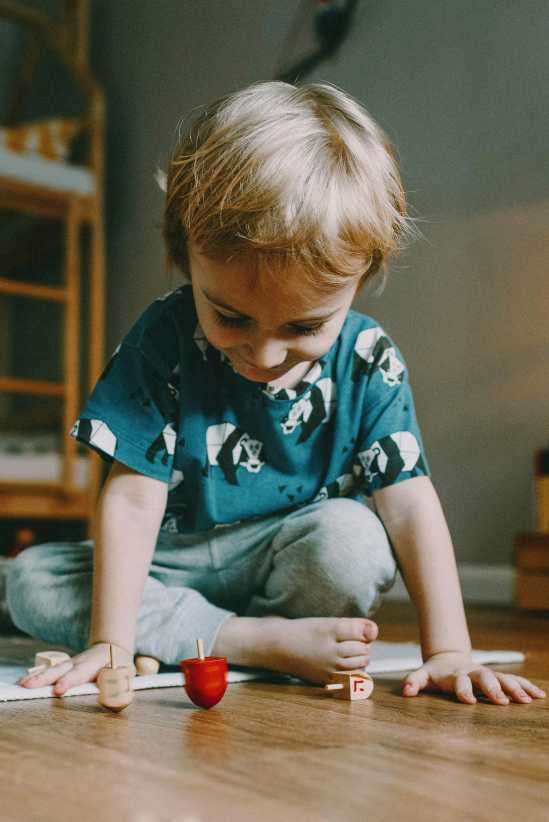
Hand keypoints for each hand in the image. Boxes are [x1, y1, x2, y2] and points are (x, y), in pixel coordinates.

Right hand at [17, 643, 135, 696]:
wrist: (113, 648)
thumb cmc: (119, 664)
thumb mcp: (124, 674)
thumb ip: (119, 688)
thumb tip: (115, 703)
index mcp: (95, 663)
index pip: (80, 673)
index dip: (69, 681)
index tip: (58, 690)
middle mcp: (79, 662)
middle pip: (60, 670)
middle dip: (44, 678)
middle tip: (29, 687)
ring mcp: (70, 663)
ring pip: (52, 669)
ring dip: (36, 677)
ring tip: (22, 685)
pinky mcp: (65, 667)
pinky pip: (49, 671)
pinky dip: (35, 676)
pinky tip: (23, 682)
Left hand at [402, 651, 545, 704]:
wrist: (448, 658)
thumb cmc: (435, 673)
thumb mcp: (422, 675)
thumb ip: (414, 681)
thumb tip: (405, 691)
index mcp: (455, 675)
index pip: (459, 682)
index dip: (463, 690)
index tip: (469, 701)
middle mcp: (473, 673)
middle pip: (485, 678)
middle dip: (493, 688)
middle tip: (503, 701)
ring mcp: (486, 674)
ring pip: (503, 678)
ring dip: (514, 688)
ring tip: (527, 699)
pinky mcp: (497, 677)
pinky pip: (514, 680)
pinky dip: (526, 686)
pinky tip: (538, 696)